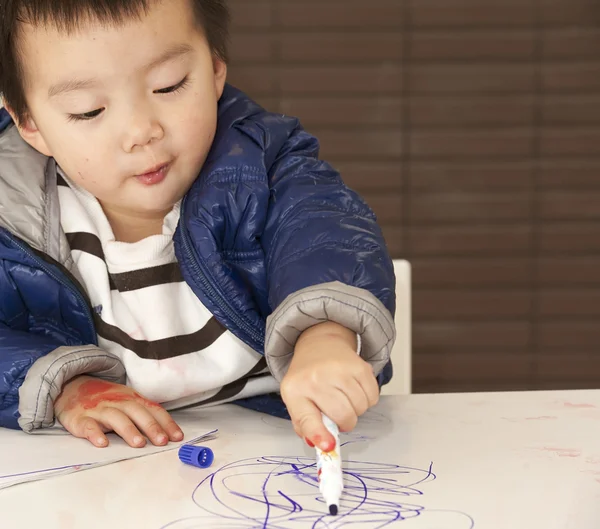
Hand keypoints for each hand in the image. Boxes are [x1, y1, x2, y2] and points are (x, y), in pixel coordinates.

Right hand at [54, 375, 183, 447]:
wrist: (73, 387)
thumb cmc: (107, 399)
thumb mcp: (128, 401)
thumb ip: (145, 414)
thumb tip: (167, 433)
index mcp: (133, 398)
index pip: (153, 409)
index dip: (166, 423)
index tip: (177, 437)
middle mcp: (118, 402)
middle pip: (137, 412)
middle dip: (151, 427)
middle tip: (161, 441)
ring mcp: (99, 409)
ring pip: (116, 418)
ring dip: (128, 431)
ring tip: (139, 444)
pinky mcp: (81, 418)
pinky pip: (88, 426)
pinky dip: (95, 434)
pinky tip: (102, 443)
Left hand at [280, 322, 378, 451]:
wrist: (319, 346)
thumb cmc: (307, 379)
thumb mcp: (297, 402)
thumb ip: (307, 427)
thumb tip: (325, 445)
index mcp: (295, 391)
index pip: (307, 418)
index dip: (319, 434)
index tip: (328, 445)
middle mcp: (316, 378)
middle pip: (343, 415)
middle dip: (345, 423)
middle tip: (339, 415)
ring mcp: (339, 369)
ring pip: (360, 407)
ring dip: (356, 410)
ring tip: (345, 398)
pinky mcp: (359, 365)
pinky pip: (372, 397)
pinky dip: (367, 399)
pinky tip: (355, 389)